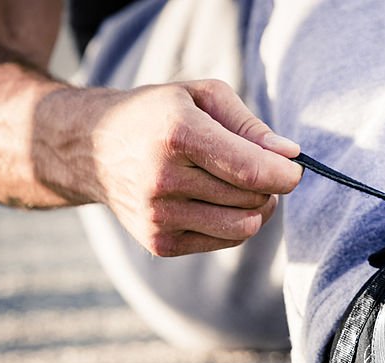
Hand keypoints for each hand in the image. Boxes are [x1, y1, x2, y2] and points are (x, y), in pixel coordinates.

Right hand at [59, 79, 302, 255]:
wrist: (91, 147)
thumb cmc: (160, 116)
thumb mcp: (202, 97)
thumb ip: (250, 125)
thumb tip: (290, 156)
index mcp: (177, 134)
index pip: (251, 170)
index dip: (284, 175)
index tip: (293, 171)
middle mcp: (164, 179)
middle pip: (253, 198)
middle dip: (267, 186)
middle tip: (254, 169)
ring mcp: (159, 216)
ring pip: (245, 226)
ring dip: (256, 209)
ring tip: (239, 187)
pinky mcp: (160, 243)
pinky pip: (227, 241)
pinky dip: (233, 224)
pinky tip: (214, 203)